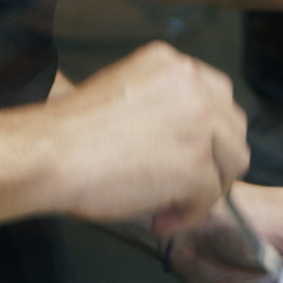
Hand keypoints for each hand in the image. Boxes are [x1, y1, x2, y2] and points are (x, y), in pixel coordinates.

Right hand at [41, 42, 246, 236]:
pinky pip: (210, 198)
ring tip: (169, 204)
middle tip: (185, 185)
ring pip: (230, 164)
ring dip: (204, 189)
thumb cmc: (72, 132)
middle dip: (214, 161)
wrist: (49, 154)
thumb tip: (182, 138)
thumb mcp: (124, 92)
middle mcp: (193, 86)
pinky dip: (188, 214)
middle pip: (233, 129)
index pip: (218, 97)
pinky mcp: (196, 165)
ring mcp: (199, 125)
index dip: (208, 133)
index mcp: (173, 64)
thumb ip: (161, 104)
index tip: (189, 154)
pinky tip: (160, 219)